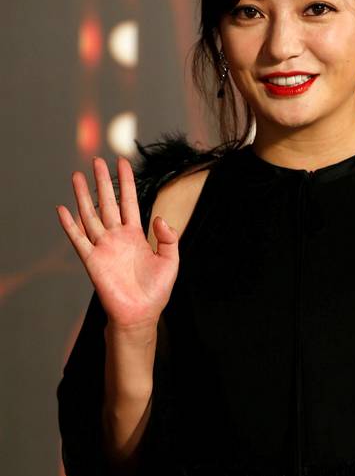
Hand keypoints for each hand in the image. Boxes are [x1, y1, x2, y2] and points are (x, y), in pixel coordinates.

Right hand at [56, 155, 178, 329]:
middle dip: (102, 181)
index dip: (126, 182)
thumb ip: (168, 238)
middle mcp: (117, 237)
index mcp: (136, 235)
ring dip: (82, 196)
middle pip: (107, 203)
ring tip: (76, 175)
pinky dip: (69, 225)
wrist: (140, 315)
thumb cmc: (156, 291)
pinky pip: (78, 240)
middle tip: (96, 160)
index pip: (129, 202)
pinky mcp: (92, 261)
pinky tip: (62, 209)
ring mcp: (103, 247)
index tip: (123, 162)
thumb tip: (159, 218)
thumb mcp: (171, 261)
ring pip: (90, 215)